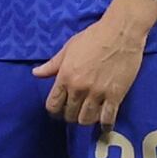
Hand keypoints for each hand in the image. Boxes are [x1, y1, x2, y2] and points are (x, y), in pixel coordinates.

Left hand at [36, 0, 152, 128]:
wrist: (121, 33)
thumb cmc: (93, 37)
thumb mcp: (68, 48)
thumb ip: (52, 65)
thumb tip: (35, 73)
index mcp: (65, 77)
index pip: (53, 105)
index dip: (55, 110)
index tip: (60, 110)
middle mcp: (79, 88)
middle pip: (69, 115)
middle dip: (70, 115)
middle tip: (76, 111)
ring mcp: (98, 93)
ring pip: (86, 119)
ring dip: (86, 119)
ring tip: (89, 114)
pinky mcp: (115, 95)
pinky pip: (107, 118)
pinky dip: (105, 124)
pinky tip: (105, 124)